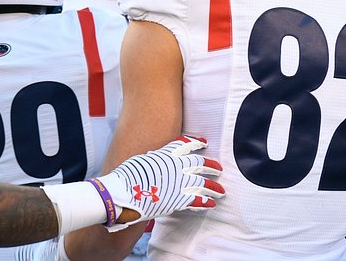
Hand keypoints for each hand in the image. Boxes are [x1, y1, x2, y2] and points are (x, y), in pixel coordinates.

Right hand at [94, 135, 223, 231]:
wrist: (124, 193)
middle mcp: (176, 166)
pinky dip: (206, 202)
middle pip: (199, 162)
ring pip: (203, 182)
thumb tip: (157, 159)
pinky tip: (211, 203)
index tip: (203, 142)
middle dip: (211, 165)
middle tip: (218, 168)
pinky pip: (198, 200)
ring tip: (221, 191)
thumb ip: (154, 159)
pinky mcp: (180, 199)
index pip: (185, 144)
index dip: (195, 143)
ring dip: (214, 187)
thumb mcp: (141, 160)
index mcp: (165, 154)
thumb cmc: (127, 176)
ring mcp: (179, 182)